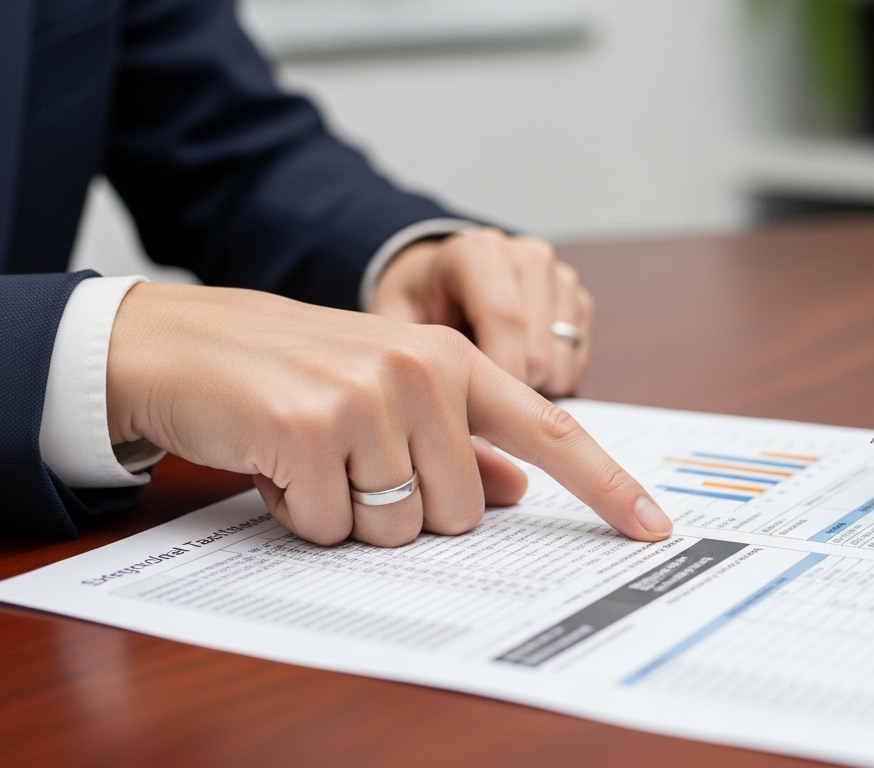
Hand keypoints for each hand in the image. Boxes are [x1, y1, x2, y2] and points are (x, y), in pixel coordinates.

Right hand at [107, 283, 668, 546]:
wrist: (182, 342)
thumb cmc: (297, 371)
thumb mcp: (390, 389)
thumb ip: (462, 442)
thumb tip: (520, 491)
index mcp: (454, 359)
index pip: (550, 431)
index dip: (605, 486)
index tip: (652, 528)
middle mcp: (422, 372)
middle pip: (461, 513)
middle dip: (406, 509)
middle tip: (353, 460)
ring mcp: (368, 398)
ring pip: (400, 528)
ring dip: (351, 513)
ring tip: (313, 457)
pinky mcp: (309, 431)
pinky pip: (333, 528)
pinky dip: (302, 514)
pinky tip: (278, 464)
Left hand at [367, 228, 591, 395]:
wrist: (437, 279)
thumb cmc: (414, 304)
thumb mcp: (392, 323)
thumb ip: (411, 357)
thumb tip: (433, 415)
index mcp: (478, 252)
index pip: (505, 319)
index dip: (497, 377)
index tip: (477, 417)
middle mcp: (527, 257)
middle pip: (538, 351)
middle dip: (508, 391)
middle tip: (471, 397)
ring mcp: (560, 278)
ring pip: (562, 364)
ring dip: (529, 387)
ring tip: (491, 377)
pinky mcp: (579, 302)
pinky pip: (576, 367)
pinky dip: (548, 381)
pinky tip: (516, 367)